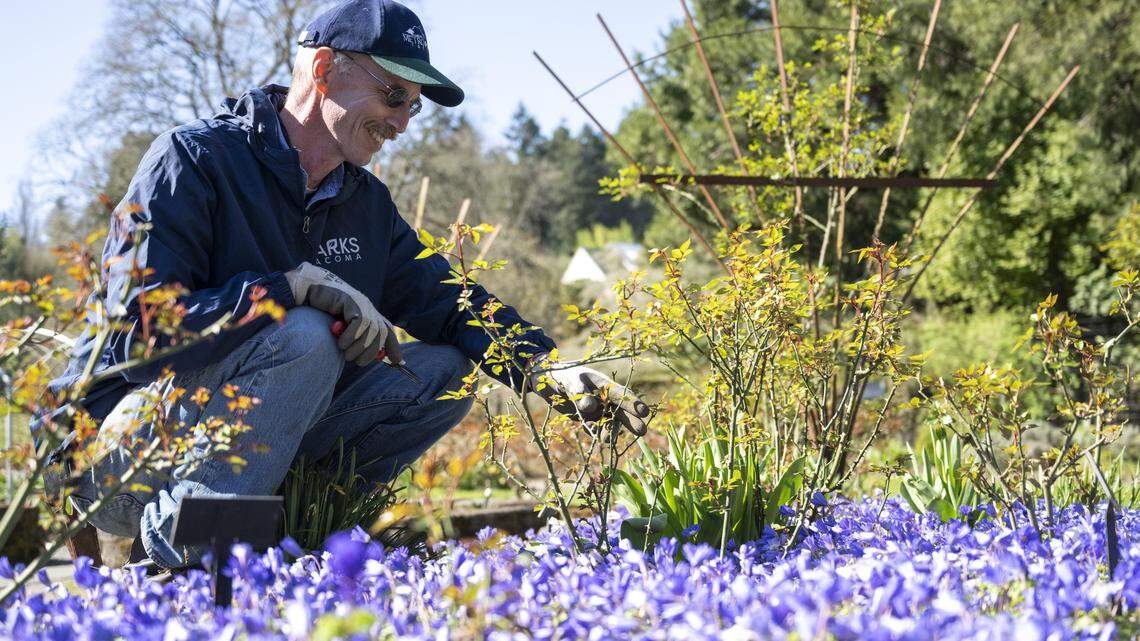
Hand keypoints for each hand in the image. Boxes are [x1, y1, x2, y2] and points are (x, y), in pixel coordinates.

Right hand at [285, 262, 401, 365]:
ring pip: (371, 331)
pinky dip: (350, 337)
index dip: (394, 347)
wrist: (309, 289)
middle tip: (357, 361)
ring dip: (358, 348)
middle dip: (371, 352)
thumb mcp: (341, 328)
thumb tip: (366, 356)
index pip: (387, 330)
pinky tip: (340, 342)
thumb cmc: (322, 310)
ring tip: (346, 354)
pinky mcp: (351, 301)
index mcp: (368, 313)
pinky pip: (359, 324)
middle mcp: (368, 308)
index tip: (399, 362)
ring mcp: (361, 303)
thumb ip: (354, 338)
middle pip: (381, 334)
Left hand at [530, 358, 650, 435]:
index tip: (643, 412)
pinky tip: (597, 437)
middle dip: (631, 420)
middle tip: (642, 431)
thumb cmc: (560, 375)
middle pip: (621, 410)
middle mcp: (604, 397)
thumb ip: (579, 392)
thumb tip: (590, 407)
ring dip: (612, 431)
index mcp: (603, 384)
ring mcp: (598, 409)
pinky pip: (597, 428)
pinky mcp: (589, 418)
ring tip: (607, 441)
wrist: (547, 381)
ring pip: (611, 422)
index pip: (621, 393)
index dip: (632, 402)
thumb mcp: (568, 380)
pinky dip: (598, 433)